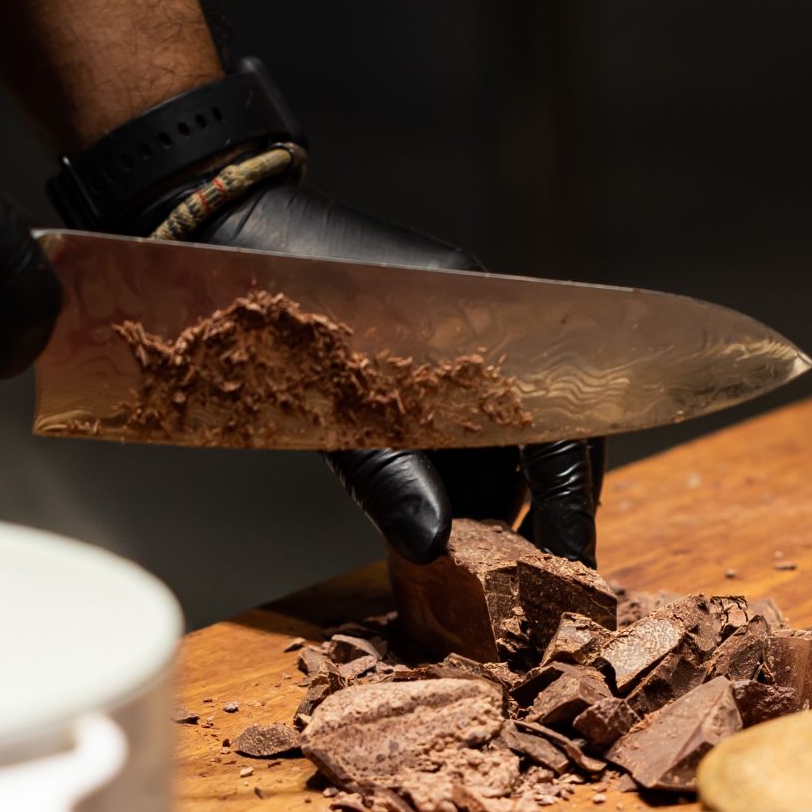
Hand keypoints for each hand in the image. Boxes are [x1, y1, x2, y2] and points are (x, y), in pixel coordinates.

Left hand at [193, 184, 604, 565]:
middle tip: (530, 576)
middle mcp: (491, 334)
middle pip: (551, 439)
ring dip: (499, 497)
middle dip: (543, 508)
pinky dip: (462, 474)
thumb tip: (433, 548)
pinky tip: (442, 515)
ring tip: (481, 559)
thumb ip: (391, 479)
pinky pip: (467, 424)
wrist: (240, 236)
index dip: (571, 507)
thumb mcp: (337, 411)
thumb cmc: (287, 305)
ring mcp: (462, 345)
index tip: (572, 568)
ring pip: (508, 437)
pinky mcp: (429, 360)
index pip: (562, 434)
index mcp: (490, 331)